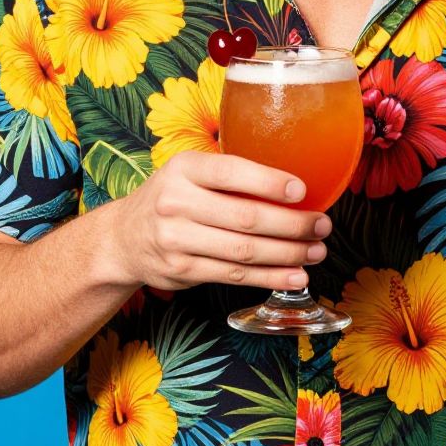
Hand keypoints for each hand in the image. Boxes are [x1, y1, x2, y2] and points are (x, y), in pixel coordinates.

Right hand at [110, 150, 331, 290]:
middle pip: (245, 217)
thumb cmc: (172, 197)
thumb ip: (229, 175)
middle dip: (292, 224)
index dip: (269, 182)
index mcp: (184, 168)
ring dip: (287, 254)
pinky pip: (235, 275)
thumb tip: (292, 186)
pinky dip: (269, 277)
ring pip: (244, 251)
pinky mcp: (183, 271)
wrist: (124, 237)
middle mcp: (176, 202)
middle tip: (322, 225)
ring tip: (316, 251)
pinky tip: (294, 276)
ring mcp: (177, 239)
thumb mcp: (189, 172)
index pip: (231, 172)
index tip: (302, 191)